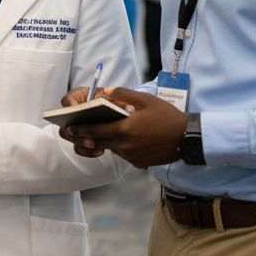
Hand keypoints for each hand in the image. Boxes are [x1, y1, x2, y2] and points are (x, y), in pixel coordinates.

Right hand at [57, 87, 116, 157]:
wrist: (116, 110)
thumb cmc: (112, 99)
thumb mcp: (112, 95)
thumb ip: (110, 97)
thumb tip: (102, 104)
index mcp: (77, 98)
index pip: (67, 100)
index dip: (70, 107)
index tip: (77, 110)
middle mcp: (71, 113)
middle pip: (65, 122)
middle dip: (74, 129)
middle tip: (85, 132)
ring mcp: (74, 128)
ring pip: (69, 137)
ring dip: (80, 141)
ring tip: (93, 144)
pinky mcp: (81, 140)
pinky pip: (79, 148)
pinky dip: (87, 151)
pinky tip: (100, 151)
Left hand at [60, 87, 187, 167]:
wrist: (187, 138)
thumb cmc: (166, 116)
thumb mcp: (146, 100)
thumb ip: (123, 94)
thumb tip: (106, 91)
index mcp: (124, 130)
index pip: (95, 131)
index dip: (81, 129)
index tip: (69, 127)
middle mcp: (125, 146)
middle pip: (100, 142)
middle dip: (88, 137)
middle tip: (77, 132)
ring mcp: (132, 157)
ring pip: (113, 148)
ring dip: (108, 141)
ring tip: (106, 131)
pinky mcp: (139, 163)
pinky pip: (125, 155)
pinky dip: (122, 147)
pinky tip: (129, 138)